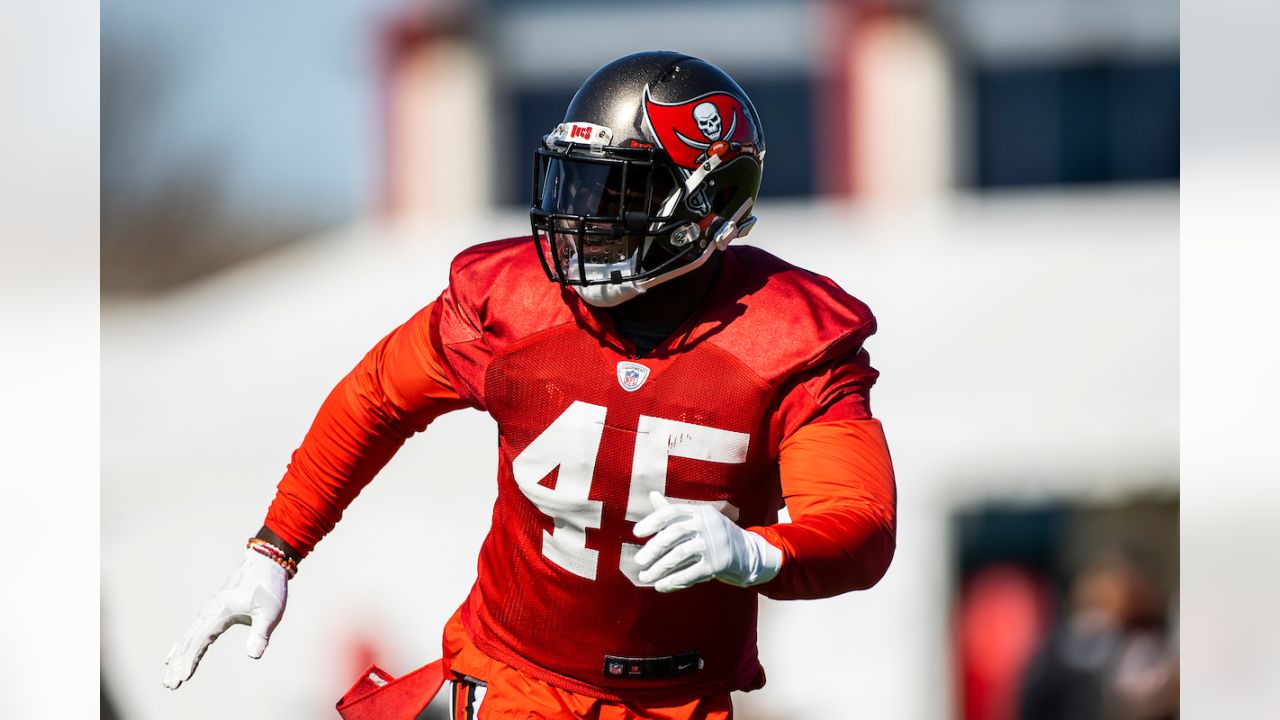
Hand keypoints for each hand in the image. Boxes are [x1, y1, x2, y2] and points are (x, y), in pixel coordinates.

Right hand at [163, 549, 288, 688]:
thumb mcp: (270, 612)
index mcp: (222, 611)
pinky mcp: (213, 610)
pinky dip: (182, 645)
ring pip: (188, 636)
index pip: (201, 639)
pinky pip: (193, 630)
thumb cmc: (269, 587)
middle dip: (178, 663)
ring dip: (177, 657)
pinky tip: (172, 656)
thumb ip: (261, 634)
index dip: (191, 659)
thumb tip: (253, 655)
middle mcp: (210, 610)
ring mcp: (210, 609)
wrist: (266, 563)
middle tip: (170, 685)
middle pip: (189, 640)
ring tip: (168, 678)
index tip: (184, 676)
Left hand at [633, 491, 781, 592]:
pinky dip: (674, 581)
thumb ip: (673, 510)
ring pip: (679, 556)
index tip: (636, 533)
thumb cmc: (713, 534)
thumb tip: (651, 494)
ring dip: (659, 569)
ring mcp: (714, 544)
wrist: (747, 553)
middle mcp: (707, 524)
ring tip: (645, 577)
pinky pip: (691, 574)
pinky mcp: (718, 564)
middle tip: (638, 561)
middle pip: (674, 534)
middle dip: (653, 549)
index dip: (653, 521)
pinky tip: (661, 586)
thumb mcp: (697, 519)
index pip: (672, 512)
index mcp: (700, 511)